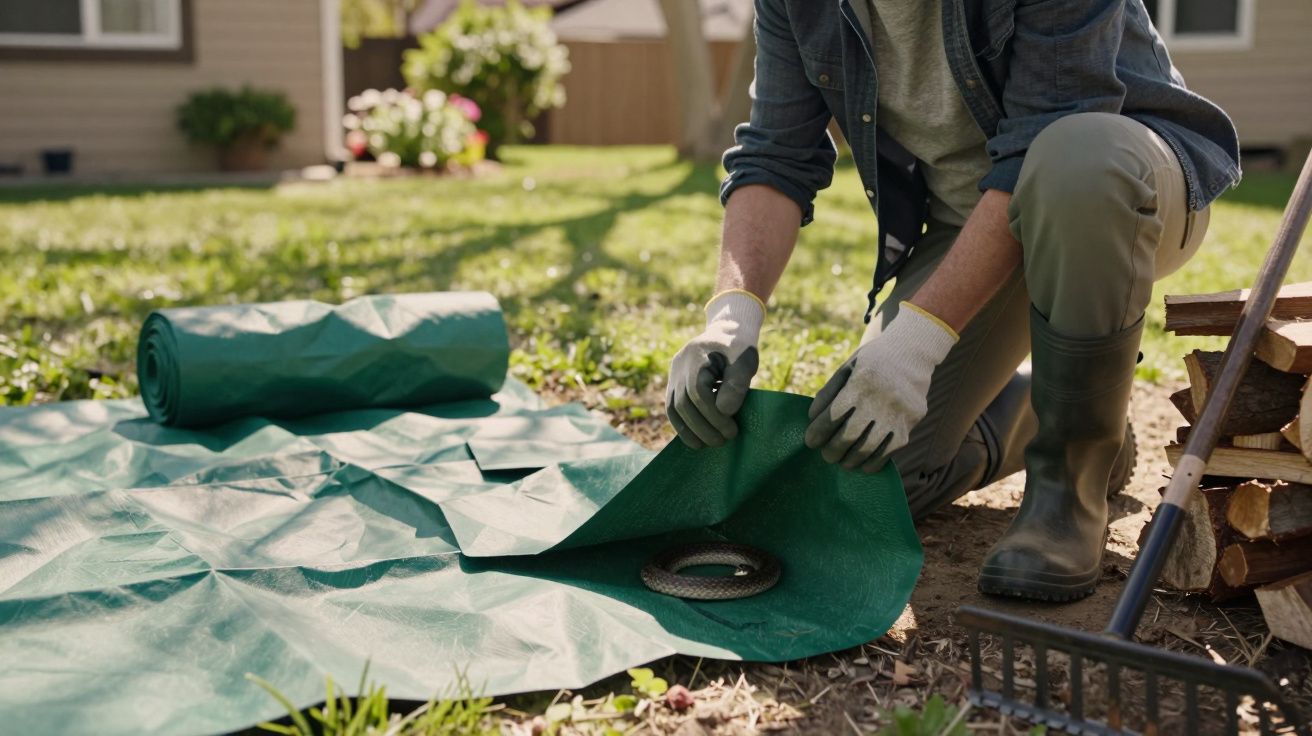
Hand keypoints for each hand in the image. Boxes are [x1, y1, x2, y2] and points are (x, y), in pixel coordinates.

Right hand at [666, 290, 763, 447]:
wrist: (726, 332)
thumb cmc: (739, 347)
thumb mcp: (746, 360)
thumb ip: (737, 384)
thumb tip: (724, 411)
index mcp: (697, 354)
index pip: (698, 391)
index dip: (713, 415)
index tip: (731, 429)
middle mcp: (679, 364)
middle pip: (683, 403)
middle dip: (703, 427)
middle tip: (723, 441)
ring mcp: (673, 374)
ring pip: (673, 408)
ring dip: (689, 431)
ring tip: (708, 445)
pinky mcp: (673, 383)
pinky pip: (672, 408)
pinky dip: (682, 426)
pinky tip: (696, 440)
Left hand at [805, 303, 957, 471]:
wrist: (912, 354)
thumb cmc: (872, 362)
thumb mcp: (847, 367)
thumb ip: (829, 392)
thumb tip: (812, 419)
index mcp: (860, 382)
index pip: (833, 415)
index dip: (818, 432)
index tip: (810, 441)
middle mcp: (880, 399)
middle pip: (849, 436)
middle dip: (833, 450)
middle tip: (826, 455)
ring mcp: (897, 413)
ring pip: (869, 448)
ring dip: (851, 460)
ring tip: (843, 461)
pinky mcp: (910, 423)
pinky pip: (890, 451)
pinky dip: (874, 462)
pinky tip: (863, 464)